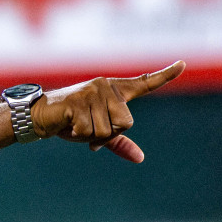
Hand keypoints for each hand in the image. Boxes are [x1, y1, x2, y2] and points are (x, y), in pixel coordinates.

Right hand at [29, 61, 183, 162]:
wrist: (38, 116)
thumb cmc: (69, 122)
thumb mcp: (96, 132)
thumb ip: (119, 142)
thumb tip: (140, 158)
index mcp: (114, 91)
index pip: (145, 83)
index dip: (166, 75)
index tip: (183, 64)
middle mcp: (106, 87)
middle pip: (126, 122)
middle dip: (108, 134)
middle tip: (88, 129)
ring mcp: (92, 92)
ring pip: (106, 130)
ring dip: (90, 136)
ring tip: (75, 126)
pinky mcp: (77, 101)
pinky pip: (89, 130)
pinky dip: (78, 134)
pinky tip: (68, 125)